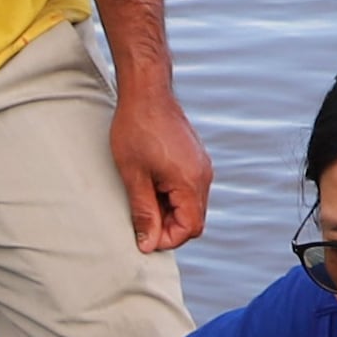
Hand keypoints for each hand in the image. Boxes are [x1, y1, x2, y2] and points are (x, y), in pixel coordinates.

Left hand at [112, 80, 214, 256]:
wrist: (146, 93)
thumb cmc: (136, 130)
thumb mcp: (133, 176)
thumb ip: (143, 212)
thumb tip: (148, 243)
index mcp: (190, 182)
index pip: (190, 228)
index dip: (167, 239)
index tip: (144, 237)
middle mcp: (203, 175)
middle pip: (194, 220)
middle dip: (168, 226)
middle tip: (141, 219)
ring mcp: (202, 166)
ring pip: (191, 205)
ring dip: (169, 211)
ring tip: (142, 197)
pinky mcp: (196, 159)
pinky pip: (190, 189)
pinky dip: (172, 196)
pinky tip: (150, 184)